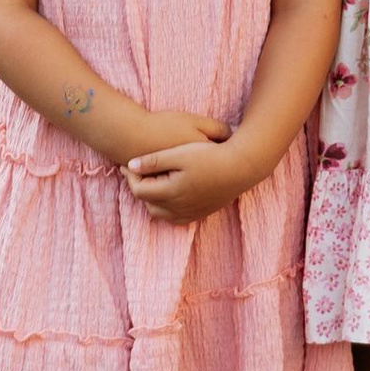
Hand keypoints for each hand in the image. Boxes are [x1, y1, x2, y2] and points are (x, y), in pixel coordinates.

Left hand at [125, 126, 248, 224]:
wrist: (241, 167)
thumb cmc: (210, 156)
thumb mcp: (180, 153)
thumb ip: (153, 161)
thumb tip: (130, 166)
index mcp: (171, 193)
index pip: (139, 190)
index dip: (130, 176)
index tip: (128, 163)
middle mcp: (178, 208)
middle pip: (147, 203)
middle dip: (139, 187)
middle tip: (138, 170)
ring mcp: (190, 213)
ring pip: (159, 213)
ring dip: (152, 198)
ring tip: (151, 180)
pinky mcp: (200, 213)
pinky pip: (174, 217)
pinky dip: (166, 207)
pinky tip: (169, 192)